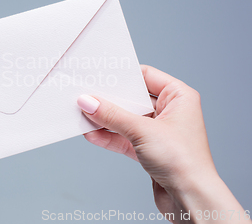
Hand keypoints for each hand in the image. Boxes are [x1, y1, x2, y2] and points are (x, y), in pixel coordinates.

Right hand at [77, 65, 248, 223]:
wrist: (191, 200)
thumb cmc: (184, 162)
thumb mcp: (142, 131)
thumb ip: (112, 115)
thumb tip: (89, 102)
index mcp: (179, 97)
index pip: (145, 76)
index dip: (122, 76)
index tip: (100, 76)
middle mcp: (170, 112)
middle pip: (132, 99)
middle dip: (109, 100)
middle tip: (86, 96)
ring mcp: (158, 131)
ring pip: (125, 119)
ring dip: (105, 120)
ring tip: (84, 116)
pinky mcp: (148, 150)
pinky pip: (124, 137)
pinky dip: (108, 136)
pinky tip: (91, 134)